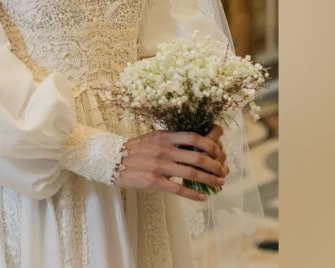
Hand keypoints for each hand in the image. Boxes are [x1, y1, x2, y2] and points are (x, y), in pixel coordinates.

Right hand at [112, 125, 228, 201]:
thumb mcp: (153, 138)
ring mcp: (159, 166)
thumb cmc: (135, 149)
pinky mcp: (154, 181)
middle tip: (223, 171)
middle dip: (214, 165)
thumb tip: (194, 144)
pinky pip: (178, 189)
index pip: (193, 137)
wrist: (111, 159)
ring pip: (191, 174)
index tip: (218, 151)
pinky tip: (202, 197)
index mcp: (165, 137)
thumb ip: (171, 140)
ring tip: (218, 184)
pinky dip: (193, 194)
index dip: (209, 144)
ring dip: (208, 180)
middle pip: (196, 157)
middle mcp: (164, 150)